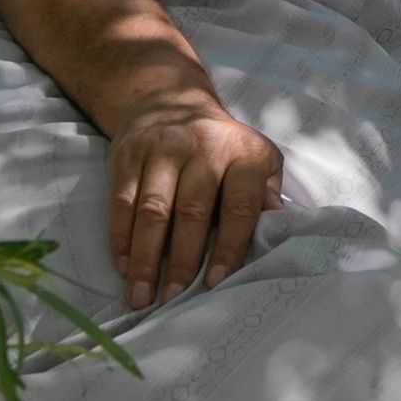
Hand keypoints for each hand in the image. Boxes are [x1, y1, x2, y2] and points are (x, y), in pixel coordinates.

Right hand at [103, 94, 282, 308]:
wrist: (169, 103)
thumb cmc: (224, 147)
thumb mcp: (258, 160)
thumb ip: (268, 194)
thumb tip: (278, 231)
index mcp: (244, 153)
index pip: (240, 206)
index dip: (230, 246)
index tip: (216, 281)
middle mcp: (204, 147)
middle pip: (191, 212)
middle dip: (182, 260)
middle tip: (173, 298)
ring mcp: (162, 149)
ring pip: (152, 210)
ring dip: (146, 258)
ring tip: (143, 295)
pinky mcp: (128, 155)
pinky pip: (121, 203)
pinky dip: (121, 239)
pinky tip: (124, 267)